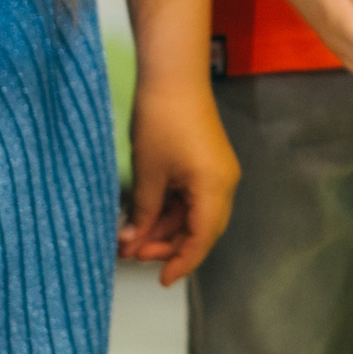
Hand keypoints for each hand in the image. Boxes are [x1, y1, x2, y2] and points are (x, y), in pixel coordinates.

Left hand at [118, 77, 238, 286]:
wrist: (172, 74)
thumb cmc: (161, 121)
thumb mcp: (149, 172)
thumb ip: (144, 211)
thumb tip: (132, 242)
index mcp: (215, 189)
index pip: (202, 239)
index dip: (181, 262)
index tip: (159, 279)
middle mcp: (223, 184)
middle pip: (199, 228)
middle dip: (166, 244)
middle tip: (131, 252)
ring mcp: (216, 172)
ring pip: (192, 213)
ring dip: (163, 226)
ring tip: (129, 235)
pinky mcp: (205, 161)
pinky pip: (190, 195)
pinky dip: (167, 207)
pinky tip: (142, 213)